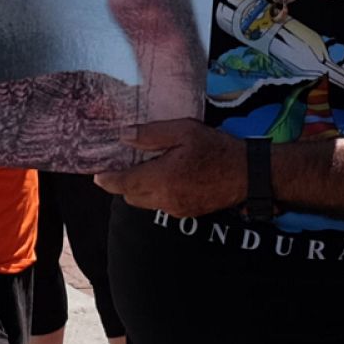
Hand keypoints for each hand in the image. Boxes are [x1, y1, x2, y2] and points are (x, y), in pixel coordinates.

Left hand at [94, 120, 243, 216]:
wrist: (247, 174)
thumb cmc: (216, 148)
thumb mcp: (183, 131)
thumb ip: (150, 134)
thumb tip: (123, 136)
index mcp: (161, 179)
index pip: (122, 184)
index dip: (106, 179)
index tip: (96, 173)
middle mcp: (164, 199)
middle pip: (130, 195)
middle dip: (122, 183)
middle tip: (121, 164)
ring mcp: (176, 209)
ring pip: (145, 202)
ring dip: (139, 188)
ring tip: (144, 168)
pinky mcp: (187, 213)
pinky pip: (161, 205)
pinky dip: (155, 193)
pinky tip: (165, 176)